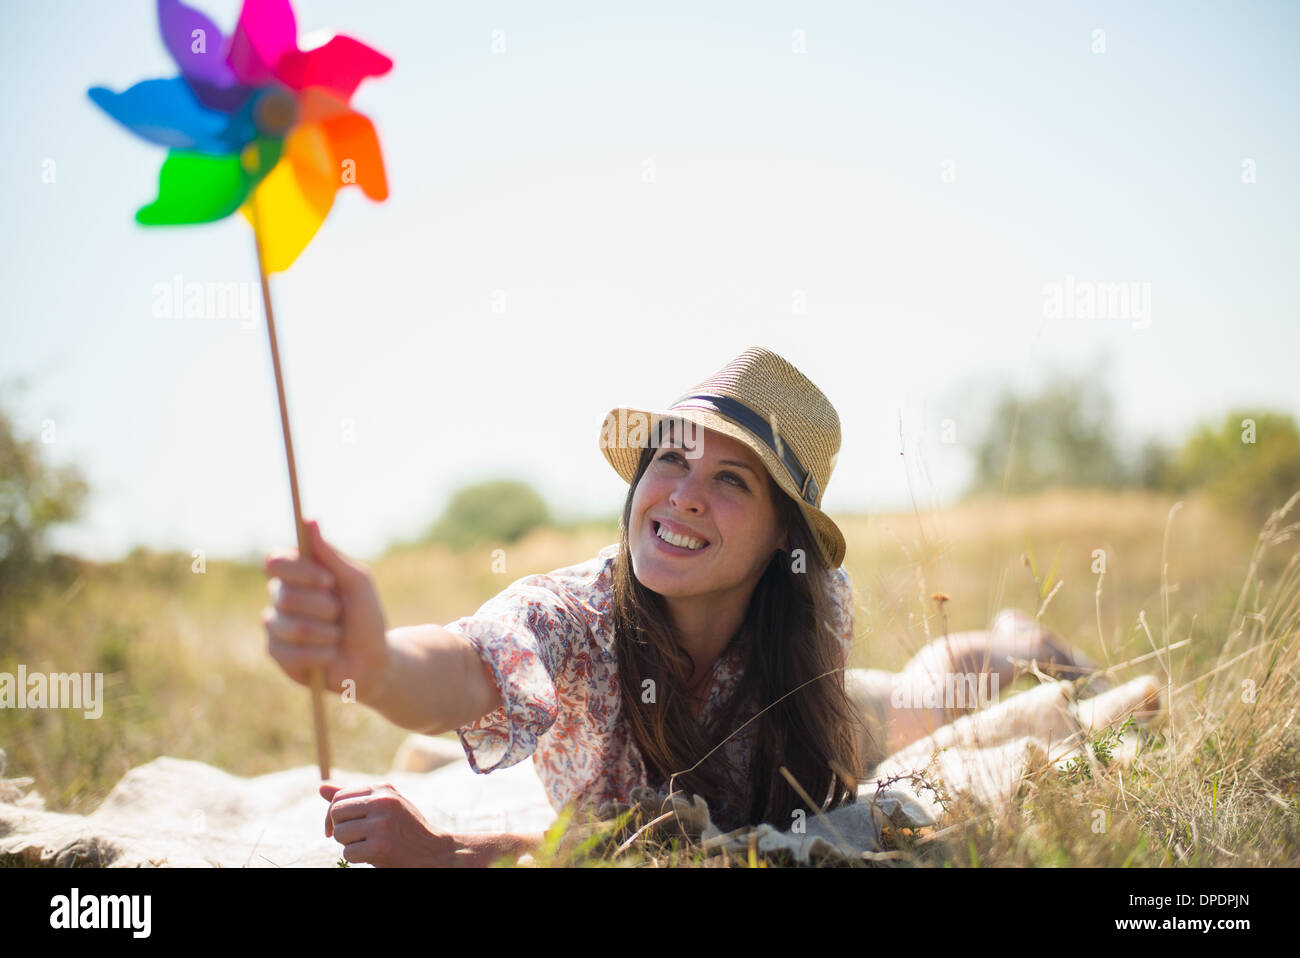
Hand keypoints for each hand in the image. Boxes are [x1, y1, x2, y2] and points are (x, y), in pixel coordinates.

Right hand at [263, 519, 388, 695]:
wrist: (372, 660)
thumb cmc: (365, 617)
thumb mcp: (356, 582)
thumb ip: (330, 555)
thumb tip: (309, 520)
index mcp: (298, 574)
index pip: (276, 561)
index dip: (299, 571)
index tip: (328, 580)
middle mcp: (281, 596)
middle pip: (285, 595)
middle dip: (323, 607)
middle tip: (340, 613)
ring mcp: (276, 626)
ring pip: (290, 626)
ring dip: (325, 633)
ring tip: (337, 637)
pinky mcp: (277, 654)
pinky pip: (290, 652)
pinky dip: (320, 654)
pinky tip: (330, 655)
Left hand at [321, 782, 465, 866]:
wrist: (435, 852)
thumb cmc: (406, 829)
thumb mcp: (385, 806)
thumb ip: (354, 796)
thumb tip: (321, 786)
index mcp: (383, 789)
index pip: (339, 795)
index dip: (331, 814)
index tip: (336, 828)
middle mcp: (383, 802)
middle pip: (336, 812)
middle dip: (340, 829)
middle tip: (355, 838)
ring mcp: (382, 824)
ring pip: (340, 834)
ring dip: (349, 845)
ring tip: (369, 845)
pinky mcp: (380, 847)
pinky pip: (348, 853)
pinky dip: (356, 859)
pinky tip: (374, 856)